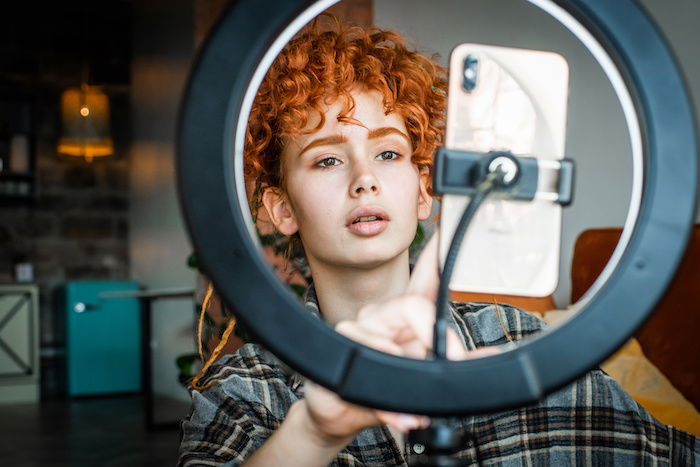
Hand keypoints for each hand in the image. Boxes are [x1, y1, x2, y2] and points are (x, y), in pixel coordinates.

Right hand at [300, 232, 496, 443]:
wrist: (339, 412)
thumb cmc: (382, 389)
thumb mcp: (423, 379)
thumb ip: (454, 368)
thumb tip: (491, 359)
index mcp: (406, 319)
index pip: (423, 280)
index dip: (433, 255)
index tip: (444, 231)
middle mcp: (382, 316)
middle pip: (411, 304)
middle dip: (433, 337)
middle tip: (447, 362)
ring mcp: (358, 328)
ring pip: (384, 333)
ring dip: (402, 367)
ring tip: (410, 399)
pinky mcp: (341, 346)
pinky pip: (366, 356)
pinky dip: (386, 392)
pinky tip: (396, 409)